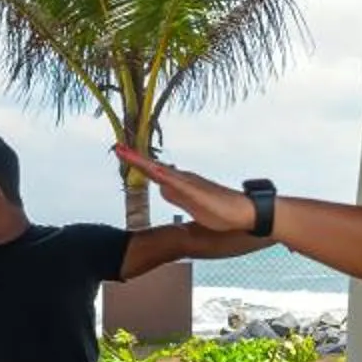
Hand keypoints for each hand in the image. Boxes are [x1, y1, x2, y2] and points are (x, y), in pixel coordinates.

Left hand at [112, 146, 255, 232]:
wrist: (244, 213)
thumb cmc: (221, 212)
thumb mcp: (192, 206)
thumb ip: (177, 196)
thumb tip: (162, 189)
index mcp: (180, 184)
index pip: (153, 172)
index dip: (137, 163)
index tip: (121, 153)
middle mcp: (182, 180)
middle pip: (152, 167)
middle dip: (134, 158)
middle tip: (117, 147)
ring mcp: (188, 184)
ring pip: (159, 171)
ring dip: (141, 162)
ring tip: (124, 152)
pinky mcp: (195, 192)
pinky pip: (174, 182)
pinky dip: (161, 175)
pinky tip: (151, 170)